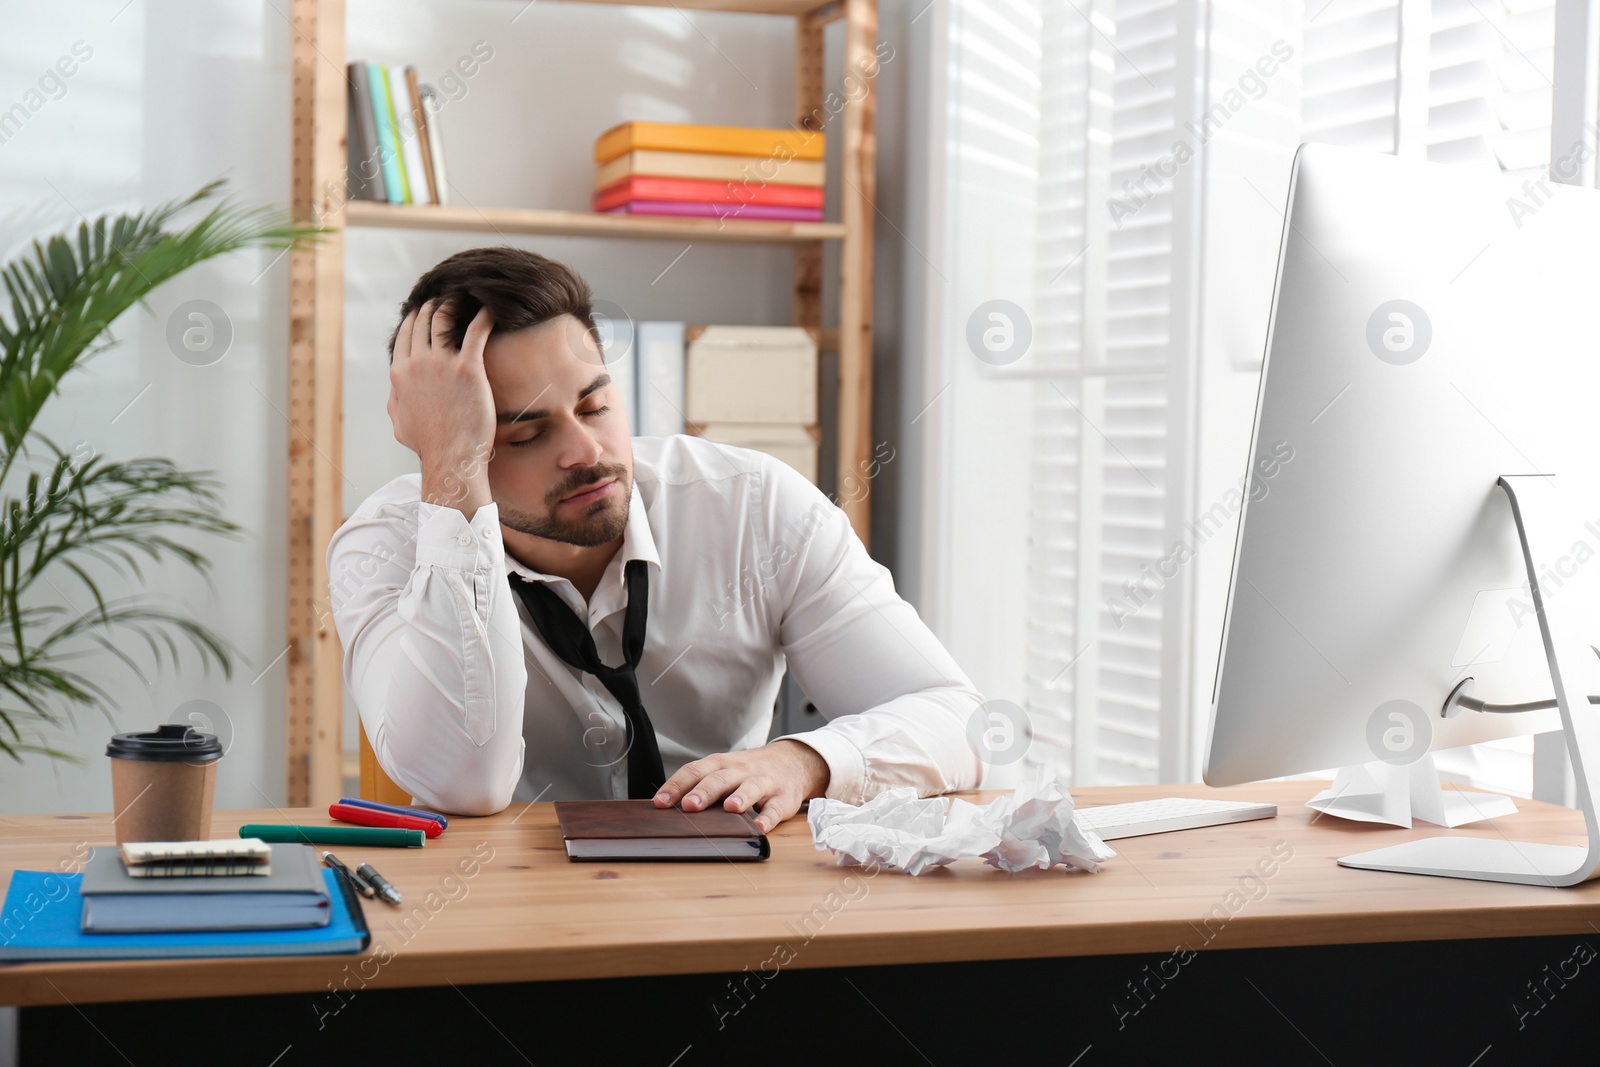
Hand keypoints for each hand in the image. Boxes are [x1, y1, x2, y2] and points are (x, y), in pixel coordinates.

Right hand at [388, 300, 496, 513]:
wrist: (451, 458)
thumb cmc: (429, 446)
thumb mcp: (400, 423)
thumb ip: (396, 401)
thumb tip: (396, 391)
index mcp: (401, 373)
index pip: (405, 334)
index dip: (414, 318)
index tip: (424, 310)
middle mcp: (418, 363)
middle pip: (423, 321)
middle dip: (433, 304)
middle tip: (447, 297)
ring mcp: (442, 364)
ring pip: (444, 319)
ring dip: (454, 304)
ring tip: (465, 298)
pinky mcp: (468, 368)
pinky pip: (476, 331)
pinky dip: (483, 315)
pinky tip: (491, 307)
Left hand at [654, 740, 830, 832]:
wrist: (793, 761)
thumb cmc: (749, 771)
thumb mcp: (725, 770)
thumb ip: (701, 784)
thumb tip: (668, 808)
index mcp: (721, 764)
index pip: (695, 771)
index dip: (677, 785)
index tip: (661, 802)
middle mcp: (741, 770)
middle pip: (720, 778)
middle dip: (704, 792)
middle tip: (689, 805)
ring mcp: (763, 783)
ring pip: (750, 788)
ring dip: (740, 798)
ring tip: (730, 809)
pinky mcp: (783, 798)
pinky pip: (775, 809)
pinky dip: (768, 818)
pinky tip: (760, 828)